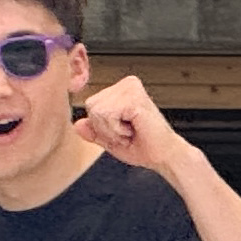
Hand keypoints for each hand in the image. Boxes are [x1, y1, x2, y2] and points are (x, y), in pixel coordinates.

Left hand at [74, 76, 194, 178]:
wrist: (164, 156)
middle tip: (128, 132)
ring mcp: (131, 88)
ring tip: (131, 130)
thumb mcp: (110, 140)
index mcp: (122, 90)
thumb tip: (77, 124)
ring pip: (97, 112)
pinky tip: (134, 129)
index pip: (91, 105)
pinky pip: (107, 116)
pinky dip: (117, 130)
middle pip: (91, 106)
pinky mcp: (134, 98)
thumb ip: (93, 132)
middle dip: (104, 127)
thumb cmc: (143, 147)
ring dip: (112, 130)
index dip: (101, 126)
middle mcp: (127, 84)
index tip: (123, 130)